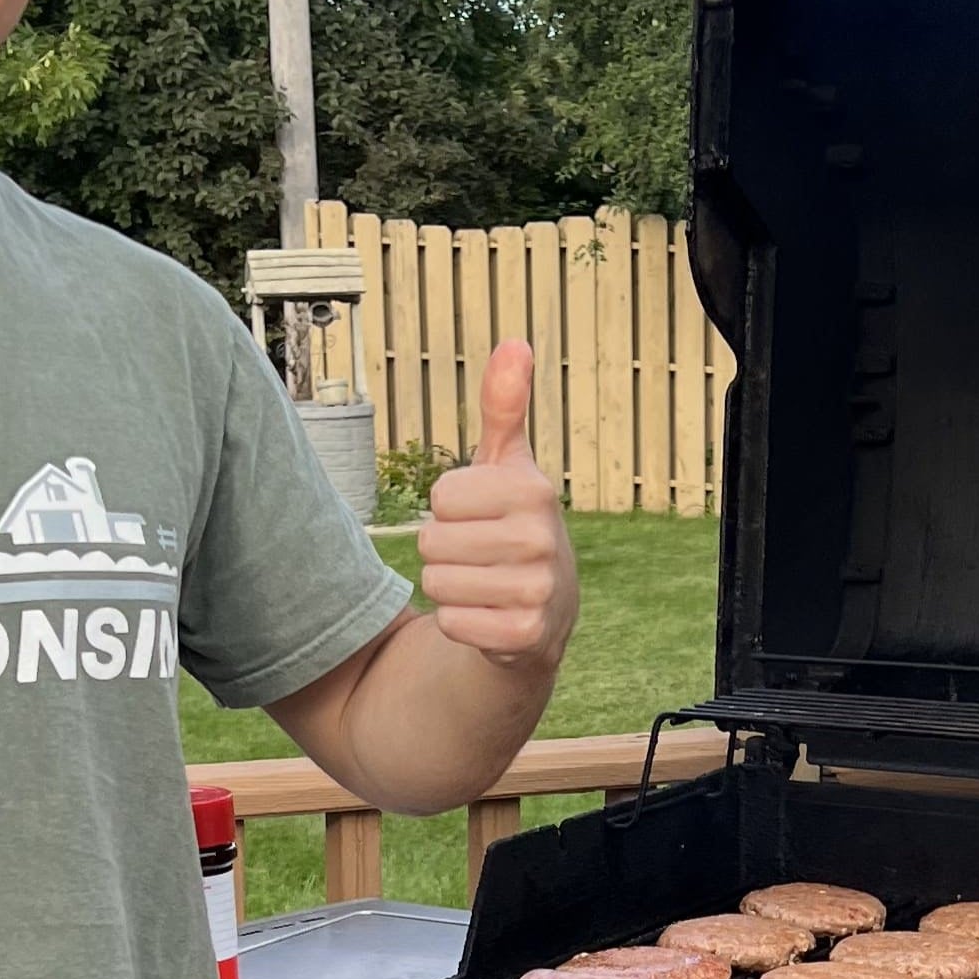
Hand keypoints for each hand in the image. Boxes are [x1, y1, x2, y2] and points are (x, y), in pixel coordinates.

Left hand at [418, 339, 577, 667]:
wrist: (546, 609)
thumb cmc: (513, 523)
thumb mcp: (508, 464)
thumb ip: (504, 406)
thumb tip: (515, 342)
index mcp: (533, 491)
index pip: (441, 496)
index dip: (450, 507)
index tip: (480, 515)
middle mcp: (542, 540)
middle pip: (432, 540)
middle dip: (444, 550)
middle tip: (479, 554)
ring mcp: (538, 591)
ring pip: (437, 583)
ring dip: (449, 587)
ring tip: (482, 583)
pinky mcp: (525, 637)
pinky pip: (451, 623)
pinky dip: (459, 622)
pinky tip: (488, 615)